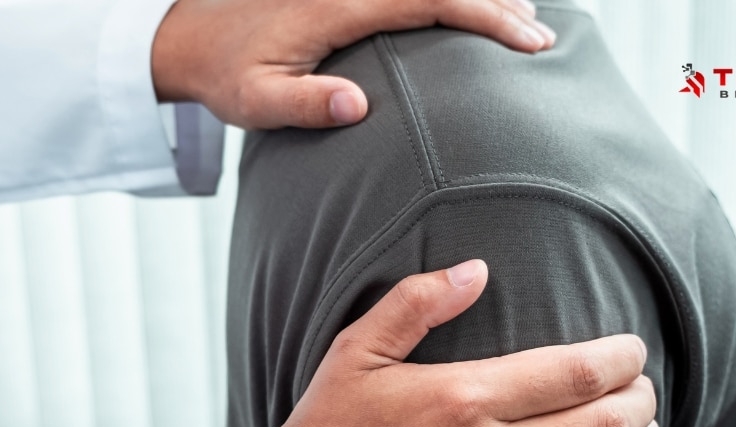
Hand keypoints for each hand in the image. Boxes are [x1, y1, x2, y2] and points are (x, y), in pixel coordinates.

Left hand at [152, 0, 555, 128]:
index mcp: (340, 6)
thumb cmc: (227, 74)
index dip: (486, 19)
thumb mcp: (254, 102)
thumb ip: (303, 104)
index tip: (528, 44)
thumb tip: (357, 107)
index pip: (431, 2)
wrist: (192, 35)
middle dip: (499, 5)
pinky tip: (472, 8)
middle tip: (543, 40)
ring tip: (527, 18)